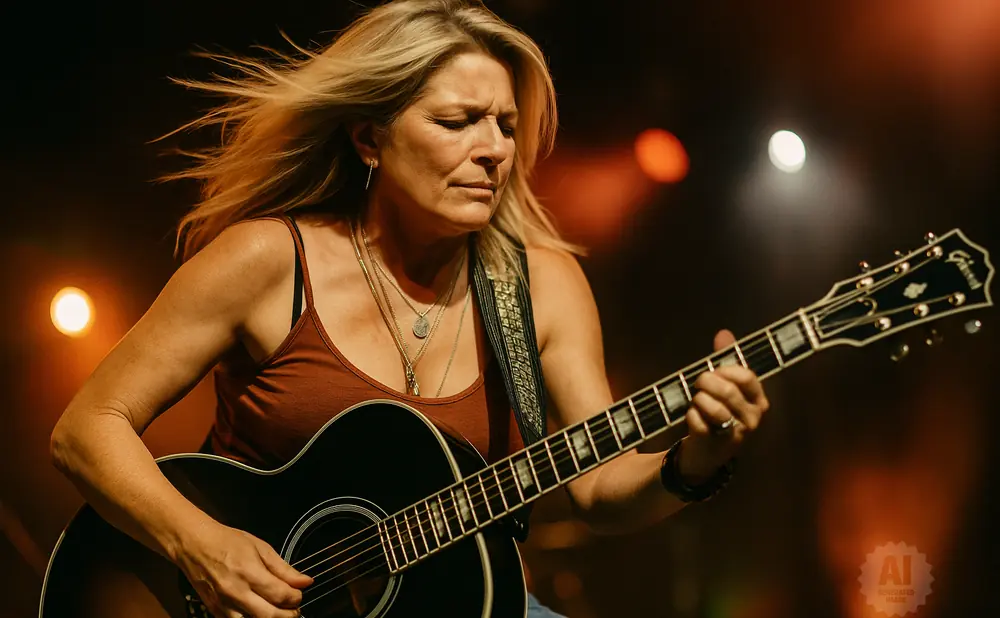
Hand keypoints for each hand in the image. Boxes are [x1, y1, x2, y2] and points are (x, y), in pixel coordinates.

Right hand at [174, 521, 312, 617]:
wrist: (194, 545)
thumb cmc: (227, 542)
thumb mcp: (260, 548)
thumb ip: (283, 568)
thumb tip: (305, 581)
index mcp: (249, 572)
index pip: (280, 594)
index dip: (296, 598)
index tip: (299, 594)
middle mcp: (236, 592)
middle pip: (269, 615)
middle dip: (288, 614)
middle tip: (294, 609)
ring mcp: (224, 605)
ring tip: (278, 612)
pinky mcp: (215, 611)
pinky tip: (260, 611)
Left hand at [678, 328, 769, 483]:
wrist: (708, 454)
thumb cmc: (719, 414)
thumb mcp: (727, 388)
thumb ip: (726, 360)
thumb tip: (724, 333)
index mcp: (758, 402)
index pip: (746, 376)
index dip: (725, 369)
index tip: (714, 371)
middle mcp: (752, 419)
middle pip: (727, 390)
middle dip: (706, 381)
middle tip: (697, 383)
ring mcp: (736, 434)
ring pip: (713, 407)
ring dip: (698, 399)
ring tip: (695, 400)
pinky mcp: (716, 445)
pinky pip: (699, 421)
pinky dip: (690, 415)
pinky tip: (691, 416)